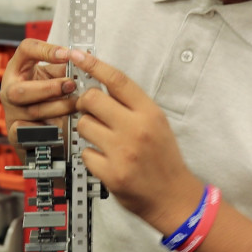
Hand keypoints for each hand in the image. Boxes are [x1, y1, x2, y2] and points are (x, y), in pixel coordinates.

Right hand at [1, 38, 77, 144]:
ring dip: (59, 107)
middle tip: (71, 85)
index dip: (45, 50)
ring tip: (77, 104)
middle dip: (49, 88)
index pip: (25, 50)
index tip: (67, 54)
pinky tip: (64, 125)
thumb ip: (64, 69)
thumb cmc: (43, 96)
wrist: (32, 130)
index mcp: (17, 69)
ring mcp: (11, 113)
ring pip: (32, 112)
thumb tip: (85, 62)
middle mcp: (9, 90)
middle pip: (20, 90)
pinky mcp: (16, 134)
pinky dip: (50, 129)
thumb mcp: (50, 77)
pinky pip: (33, 133)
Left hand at [68, 49, 205, 234]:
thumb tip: (99, 86)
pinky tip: (105, 160)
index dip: (94, 64)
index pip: (117, 80)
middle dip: (85, 103)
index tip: (78, 54)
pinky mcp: (111, 173)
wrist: (174, 197)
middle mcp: (136, 129)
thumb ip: (131, 105)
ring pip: (83, 125)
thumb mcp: (156, 123)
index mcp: (149, 113)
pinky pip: (84, 153)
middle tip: (90, 111)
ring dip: (87, 130)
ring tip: (103, 140)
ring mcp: (122, 152)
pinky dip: (91, 156)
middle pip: (92, 99)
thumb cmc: (163, 158)